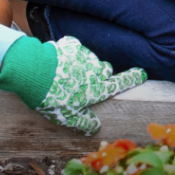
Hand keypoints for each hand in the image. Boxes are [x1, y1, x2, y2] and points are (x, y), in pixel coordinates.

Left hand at [0, 36, 147, 134]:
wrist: (32, 72)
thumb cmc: (50, 98)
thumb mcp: (66, 118)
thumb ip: (83, 123)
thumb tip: (96, 128)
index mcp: (97, 89)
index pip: (121, 83)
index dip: (133, 78)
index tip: (142, 73)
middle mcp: (95, 71)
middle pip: (106, 70)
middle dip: (101, 74)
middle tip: (85, 82)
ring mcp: (84, 56)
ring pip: (91, 60)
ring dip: (84, 65)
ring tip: (66, 74)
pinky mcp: (72, 46)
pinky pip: (76, 49)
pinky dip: (71, 54)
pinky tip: (59, 61)